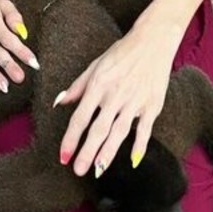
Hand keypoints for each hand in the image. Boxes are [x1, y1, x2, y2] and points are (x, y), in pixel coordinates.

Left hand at [55, 26, 174, 177]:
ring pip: (119, 132)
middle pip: (99, 129)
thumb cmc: (121, 53)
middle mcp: (115, 95)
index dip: (70, 138)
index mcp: (98, 85)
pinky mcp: (153, 105)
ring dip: (108, 152)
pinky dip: (140, 145)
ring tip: (98, 169)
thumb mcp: (95, 65)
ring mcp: (135, 101)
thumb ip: (77, 86)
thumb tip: (59, 103)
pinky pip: (145, 129)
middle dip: (87, 152)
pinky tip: (133, 161)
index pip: (80, 117)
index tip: (63, 156)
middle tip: (78, 170)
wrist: (153, 41)